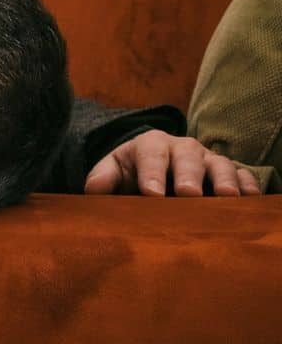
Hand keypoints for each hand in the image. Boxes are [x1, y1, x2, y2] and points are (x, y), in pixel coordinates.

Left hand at [83, 129, 261, 196]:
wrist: (153, 165)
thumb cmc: (131, 171)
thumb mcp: (113, 169)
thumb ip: (102, 178)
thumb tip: (93, 190)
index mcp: (150, 145)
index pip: (150, 155)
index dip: (151, 173)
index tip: (151, 194)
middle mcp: (182, 148)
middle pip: (188, 157)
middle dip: (188, 175)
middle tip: (188, 194)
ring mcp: (207, 159)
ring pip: (219, 163)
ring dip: (223, 179)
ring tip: (225, 197)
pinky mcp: (226, 171)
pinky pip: (242, 173)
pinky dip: (248, 183)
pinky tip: (251, 198)